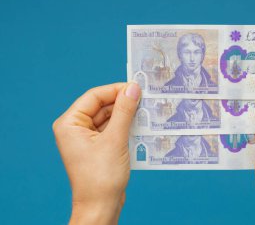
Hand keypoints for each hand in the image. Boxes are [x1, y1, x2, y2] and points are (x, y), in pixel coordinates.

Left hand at [53, 82, 140, 224]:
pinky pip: (112, 129)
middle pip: (101, 106)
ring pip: (108, 117)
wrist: (101, 206)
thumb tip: (133, 88)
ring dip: (126, 115)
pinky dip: (125, 126)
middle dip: (122, 103)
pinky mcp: (97, 147)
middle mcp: (75, 128)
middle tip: (144, 98)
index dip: (115, 90)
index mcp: (70, 123)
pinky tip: (140, 124)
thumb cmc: (101, 176)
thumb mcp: (115, 139)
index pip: (94, 96)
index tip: (136, 87)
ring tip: (145, 110)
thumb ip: (124, 111)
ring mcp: (86, 138)